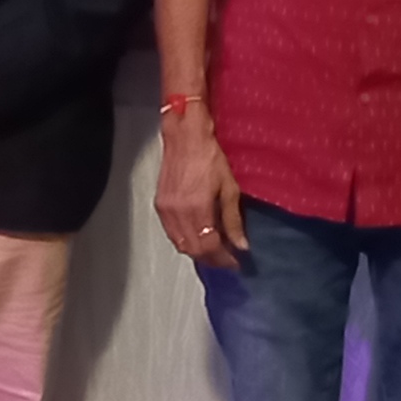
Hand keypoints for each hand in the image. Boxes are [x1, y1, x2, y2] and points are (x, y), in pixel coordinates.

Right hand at [154, 104, 248, 270]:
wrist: (185, 138)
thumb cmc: (210, 157)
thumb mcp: (230, 188)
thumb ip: (233, 219)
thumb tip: (241, 244)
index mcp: (197, 208)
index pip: (209, 246)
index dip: (223, 259)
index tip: (236, 262)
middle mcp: (178, 212)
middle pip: (194, 250)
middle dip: (212, 259)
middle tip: (228, 260)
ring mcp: (166, 210)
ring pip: (181, 245)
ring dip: (198, 253)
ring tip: (215, 252)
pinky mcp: (159, 206)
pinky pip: (172, 234)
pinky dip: (186, 241)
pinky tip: (198, 238)